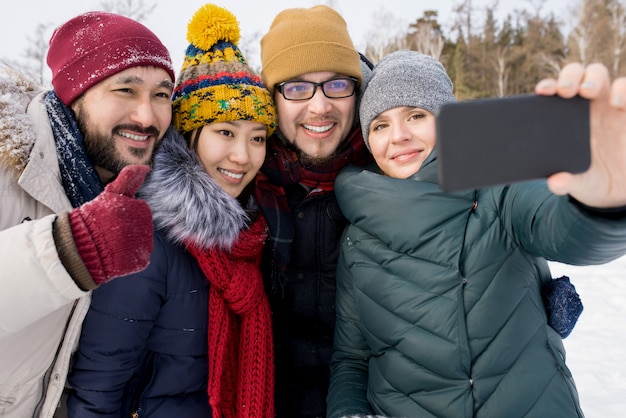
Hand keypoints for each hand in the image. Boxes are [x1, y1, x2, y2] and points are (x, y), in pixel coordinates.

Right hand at [69, 165, 153, 284]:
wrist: (81, 249)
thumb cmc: (93, 219)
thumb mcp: (109, 196)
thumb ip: (128, 180)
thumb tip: (145, 167)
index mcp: (141, 209)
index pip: (139, 210)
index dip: (123, 214)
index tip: (110, 218)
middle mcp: (147, 227)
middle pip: (141, 226)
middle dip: (127, 228)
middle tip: (109, 231)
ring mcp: (145, 245)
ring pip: (141, 241)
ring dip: (130, 242)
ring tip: (111, 243)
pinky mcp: (142, 261)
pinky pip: (140, 257)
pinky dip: (130, 257)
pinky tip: (116, 255)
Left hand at [535, 62, 625, 207]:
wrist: (619, 190)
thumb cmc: (592, 179)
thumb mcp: (578, 184)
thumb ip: (566, 183)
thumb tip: (555, 182)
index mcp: (565, 119)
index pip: (553, 93)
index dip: (548, 86)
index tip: (541, 91)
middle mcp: (586, 106)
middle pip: (576, 75)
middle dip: (570, 77)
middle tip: (566, 91)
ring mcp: (610, 106)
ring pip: (599, 75)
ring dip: (593, 77)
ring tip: (588, 91)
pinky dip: (624, 90)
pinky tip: (617, 104)